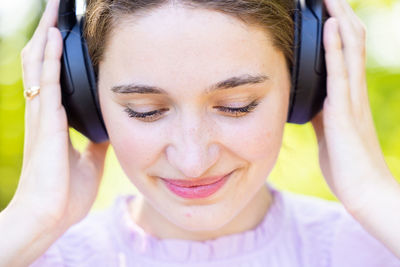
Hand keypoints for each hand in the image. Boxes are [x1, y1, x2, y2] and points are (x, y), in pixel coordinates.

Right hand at [9, 0, 108, 231]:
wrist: (51, 216)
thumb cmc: (66, 193)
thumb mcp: (90, 161)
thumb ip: (96, 143)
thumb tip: (108, 130)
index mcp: (54, 122)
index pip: (52, 78)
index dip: (54, 55)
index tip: (64, 34)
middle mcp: (43, 113)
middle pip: (41, 64)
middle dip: (48, 37)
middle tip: (57, 12)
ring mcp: (41, 115)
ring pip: (38, 65)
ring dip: (46, 36)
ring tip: (53, 12)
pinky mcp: (44, 121)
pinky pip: (45, 80)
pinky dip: (48, 56)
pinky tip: (53, 36)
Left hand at [311, 0, 396, 212]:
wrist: (362, 189)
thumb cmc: (345, 162)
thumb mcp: (327, 130)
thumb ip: (319, 111)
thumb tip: (306, 99)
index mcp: (348, 95)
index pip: (346, 51)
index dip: (338, 27)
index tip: (326, 8)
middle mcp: (353, 90)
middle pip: (350, 42)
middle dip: (339, 14)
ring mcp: (351, 98)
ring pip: (349, 49)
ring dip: (338, 20)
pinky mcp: (344, 110)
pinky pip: (339, 72)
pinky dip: (334, 47)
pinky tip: (329, 27)